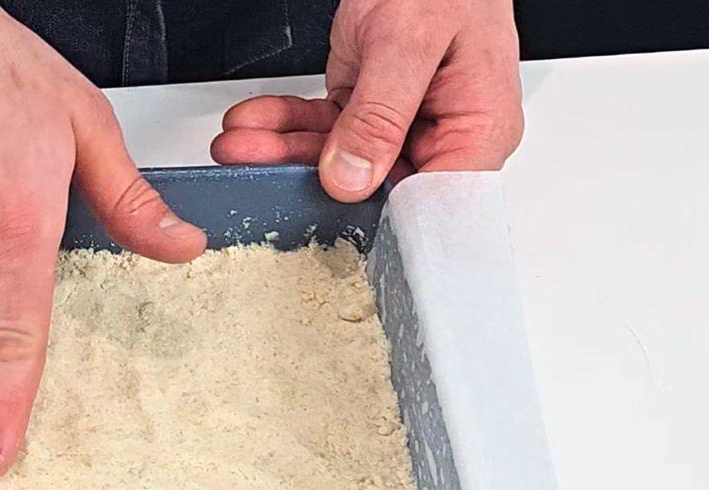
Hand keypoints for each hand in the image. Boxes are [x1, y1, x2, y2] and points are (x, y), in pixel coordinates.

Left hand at [210, 0, 523, 199]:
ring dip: (282, 150)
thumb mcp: (410, 43)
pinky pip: (324, 128)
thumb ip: (380, 115)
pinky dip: (285, 123)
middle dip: (305, 180)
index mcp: (477, 131)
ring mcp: (402, 125)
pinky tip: (253, 123)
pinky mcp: (368, 108)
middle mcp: (440, 137)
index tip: (322, 221)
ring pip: (336, 160)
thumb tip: (351, 180)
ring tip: (237, 145)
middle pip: (372, 188)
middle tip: (252, 170)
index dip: (378, 222)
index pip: (430, 206)